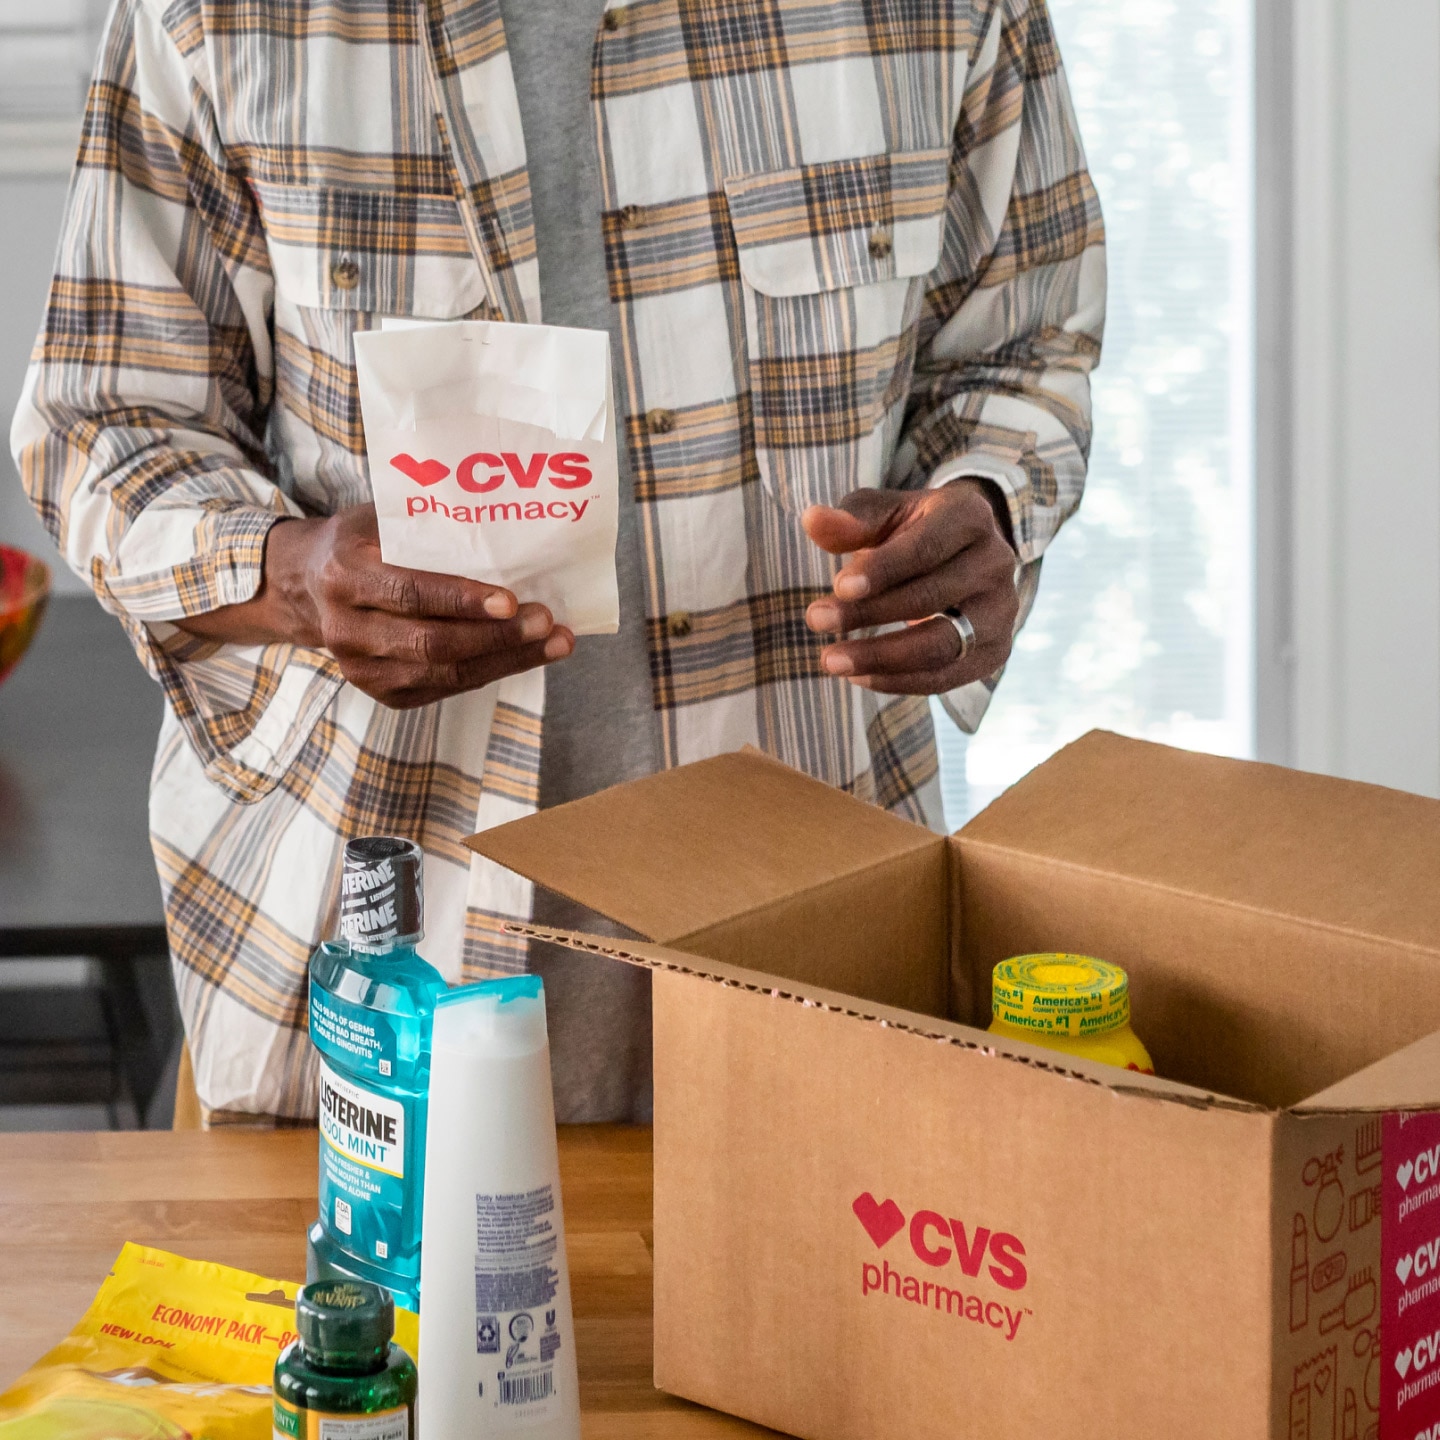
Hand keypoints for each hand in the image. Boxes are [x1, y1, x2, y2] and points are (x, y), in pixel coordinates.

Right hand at [178, 503, 573, 708]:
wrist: (303, 585)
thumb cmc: (359, 542)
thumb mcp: (379, 518)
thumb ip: (427, 526)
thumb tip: (505, 528)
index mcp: (344, 574)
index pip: (409, 592)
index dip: (462, 600)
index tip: (512, 600)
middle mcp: (345, 628)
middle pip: (431, 642)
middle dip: (497, 637)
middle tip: (548, 622)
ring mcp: (359, 668)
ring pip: (443, 673)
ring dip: (506, 660)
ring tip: (554, 643)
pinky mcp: (379, 692)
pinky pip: (443, 689)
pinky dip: (489, 672)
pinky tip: (526, 656)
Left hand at [802, 480, 1017, 694]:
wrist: (960, 556)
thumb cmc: (911, 530)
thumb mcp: (883, 514)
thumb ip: (851, 520)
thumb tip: (812, 521)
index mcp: (970, 517)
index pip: (926, 548)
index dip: (883, 569)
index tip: (838, 587)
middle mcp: (996, 562)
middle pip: (930, 597)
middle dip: (868, 613)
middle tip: (816, 619)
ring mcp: (1001, 611)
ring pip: (941, 645)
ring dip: (880, 657)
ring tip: (830, 660)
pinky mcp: (995, 650)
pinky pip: (945, 678)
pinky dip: (897, 681)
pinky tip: (858, 676)